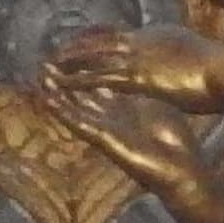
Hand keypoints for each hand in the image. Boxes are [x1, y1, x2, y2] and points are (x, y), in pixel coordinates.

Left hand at [40, 22, 223, 113]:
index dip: (96, 36)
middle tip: (55, 51)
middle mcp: (141, 42)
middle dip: (77, 47)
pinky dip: (78, 79)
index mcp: (153, 35)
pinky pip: (100, 78)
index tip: (80, 37)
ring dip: (70, 61)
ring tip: (48, 65)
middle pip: (100, 41)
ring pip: (94, 57)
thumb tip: (184, 47)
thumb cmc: (221, 65)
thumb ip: (184, 49)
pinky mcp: (138, 77)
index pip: (118, 33)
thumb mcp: (196, 50)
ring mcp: (138, 58)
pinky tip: (62, 83)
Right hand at [43, 77, 207, 193]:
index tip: (66, 55)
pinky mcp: (105, 139)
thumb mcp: (154, 105)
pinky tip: (49, 101)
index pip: (96, 86)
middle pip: (81, 94)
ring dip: (58, 94)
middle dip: (65, 79)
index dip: (81, 71)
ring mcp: (106, 128)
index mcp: (123, 106)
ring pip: (75, 108)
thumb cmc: (173, 138)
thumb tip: (131, 70)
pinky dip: (63, 112)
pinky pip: (80, 124)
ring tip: (41, 78)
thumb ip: (138, 90)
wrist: (182, 167)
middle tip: (46, 63)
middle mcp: (110, 116)